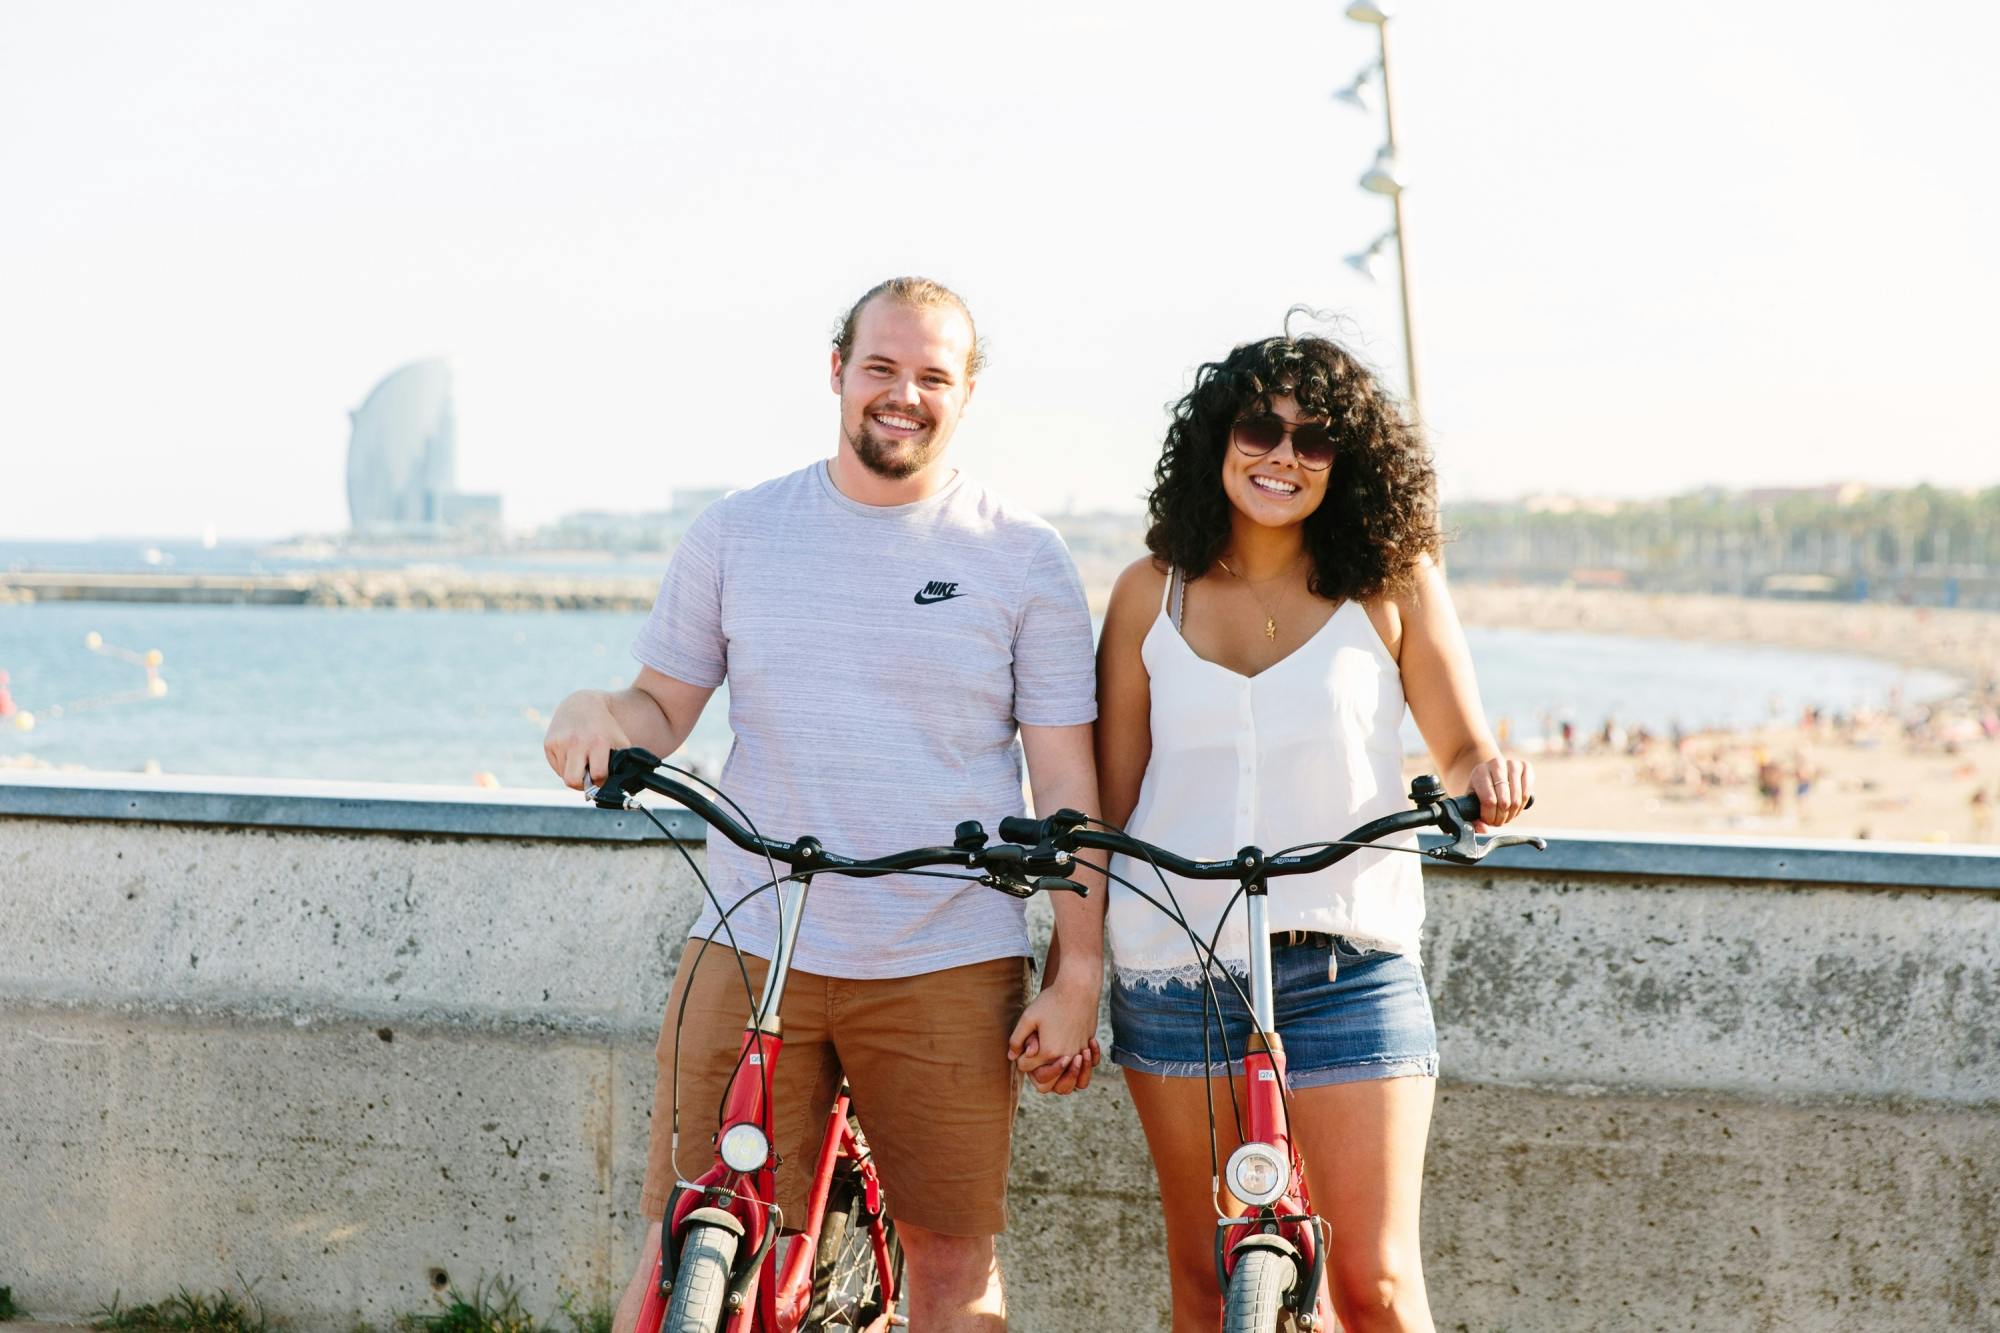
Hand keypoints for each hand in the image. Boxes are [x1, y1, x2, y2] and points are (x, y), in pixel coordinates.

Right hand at [543, 690, 628, 790]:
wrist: (582, 704)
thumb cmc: (604, 727)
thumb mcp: (619, 741)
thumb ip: (621, 763)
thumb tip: (619, 787)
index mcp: (598, 742)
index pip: (597, 776)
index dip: (601, 781)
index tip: (602, 776)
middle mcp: (576, 742)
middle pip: (573, 781)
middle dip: (581, 785)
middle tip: (587, 777)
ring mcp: (560, 742)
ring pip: (564, 775)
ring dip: (574, 773)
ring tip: (581, 761)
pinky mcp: (548, 743)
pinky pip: (556, 767)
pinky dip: (564, 766)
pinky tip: (572, 754)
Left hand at [1006, 979, 1101, 1094]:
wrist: (1079, 988)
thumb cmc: (1052, 1001)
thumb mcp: (1028, 1017)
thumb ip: (1017, 1039)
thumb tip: (1012, 1057)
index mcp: (1047, 1052)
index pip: (1026, 1069)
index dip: (1021, 1059)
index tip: (1025, 1044)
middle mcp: (1064, 1058)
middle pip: (1046, 1084)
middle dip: (1037, 1076)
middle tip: (1036, 1061)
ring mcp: (1078, 1054)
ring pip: (1071, 1084)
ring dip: (1061, 1079)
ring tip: (1056, 1066)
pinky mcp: (1087, 1046)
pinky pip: (1087, 1069)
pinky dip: (1082, 1069)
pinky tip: (1075, 1057)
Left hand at [1470, 754, 1532, 827]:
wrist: (1491, 771)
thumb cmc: (1481, 789)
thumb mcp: (1471, 801)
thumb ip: (1473, 818)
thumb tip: (1483, 828)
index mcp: (1479, 772)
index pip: (1489, 801)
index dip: (1490, 816)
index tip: (1488, 821)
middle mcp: (1496, 764)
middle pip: (1504, 801)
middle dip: (1501, 817)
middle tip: (1498, 820)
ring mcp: (1512, 764)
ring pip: (1516, 799)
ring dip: (1512, 813)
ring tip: (1506, 815)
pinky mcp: (1526, 766)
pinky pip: (1527, 793)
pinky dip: (1522, 805)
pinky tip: (1515, 807)